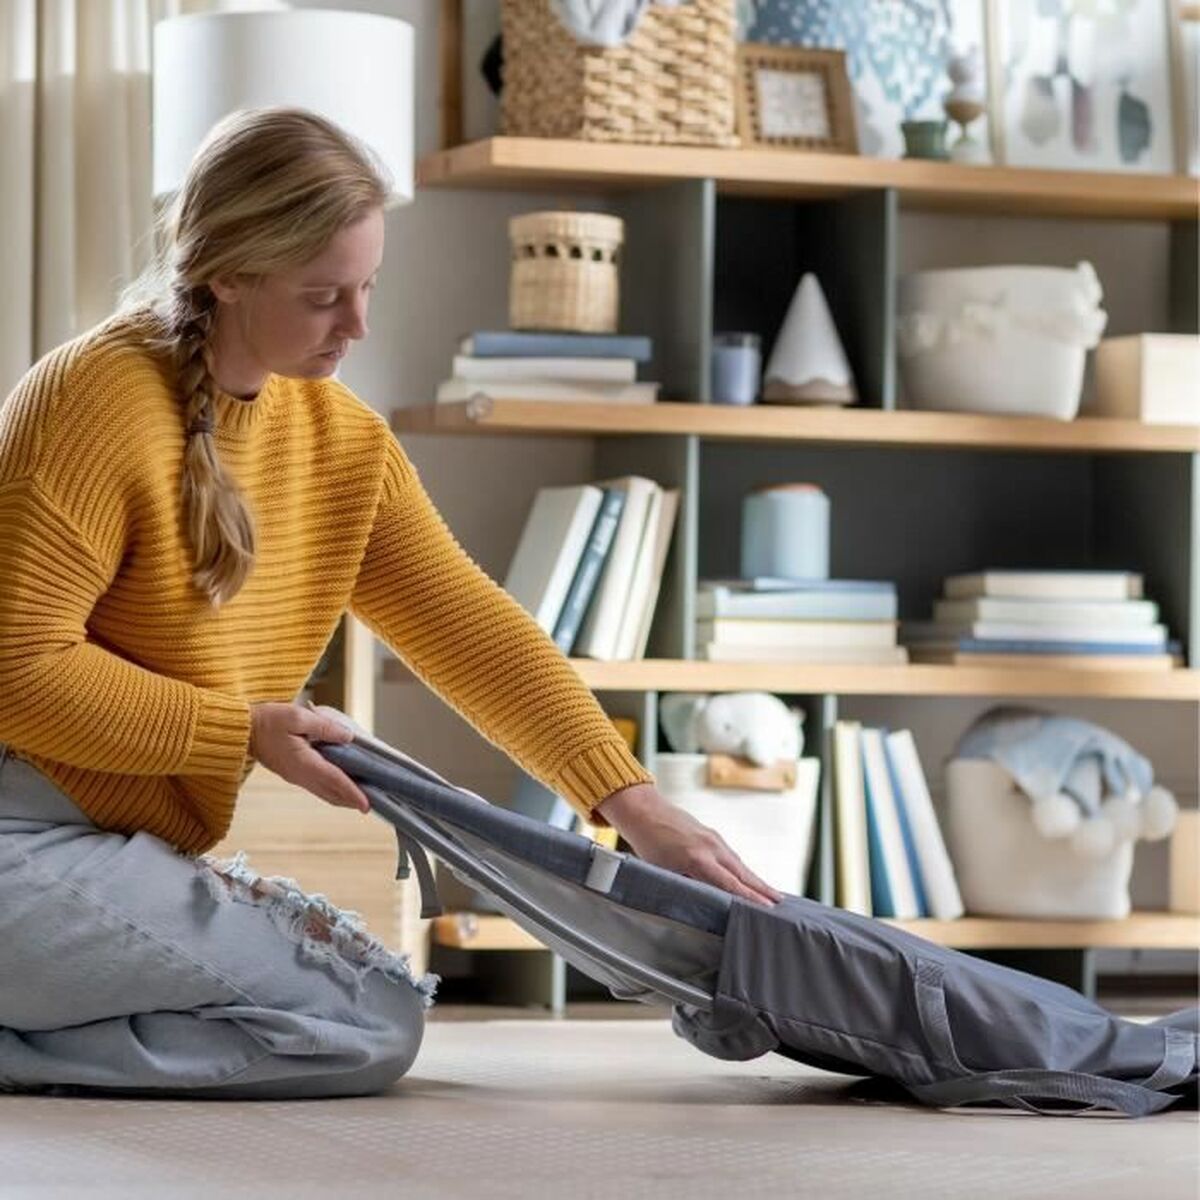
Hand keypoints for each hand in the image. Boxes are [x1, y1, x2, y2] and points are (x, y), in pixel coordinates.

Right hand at [248, 702, 370, 813]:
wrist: (242, 730)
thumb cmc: (268, 720)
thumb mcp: (297, 716)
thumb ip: (325, 727)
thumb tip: (348, 736)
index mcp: (302, 763)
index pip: (334, 780)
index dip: (353, 793)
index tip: (367, 805)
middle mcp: (299, 775)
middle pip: (331, 792)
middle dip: (351, 800)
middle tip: (370, 805)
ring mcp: (295, 776)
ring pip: (324, 792)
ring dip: (342, 797)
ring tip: (359, 798)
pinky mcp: (292, 773)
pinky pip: (316, 786)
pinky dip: (331, 789)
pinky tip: (340, 784)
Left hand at [595, 783, 782, 906]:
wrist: (644, 810)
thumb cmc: (648, 843)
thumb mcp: (662, 871)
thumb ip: (684, 887)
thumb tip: (701, 905)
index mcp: (697, 858)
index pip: (729, 883)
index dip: (749, 897)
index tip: (767, 907)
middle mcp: (710, 846)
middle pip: (742, 872)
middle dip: (762, 888)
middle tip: (780, 903)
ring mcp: (713, 838)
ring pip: (739, 863)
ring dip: (755, 878)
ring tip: (771, 894)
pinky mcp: (711, 834)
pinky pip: (731, 855)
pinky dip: (742, 868)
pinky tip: (747, 877)